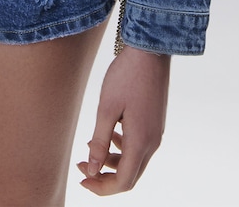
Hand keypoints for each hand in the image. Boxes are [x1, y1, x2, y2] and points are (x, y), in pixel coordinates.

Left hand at [76, 46, 169, 195]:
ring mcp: (156, 132)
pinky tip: (110, 133)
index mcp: (141, 142)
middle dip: (105, 176)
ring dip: (113, 161)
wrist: (150, 51)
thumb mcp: (107, 108)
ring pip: (135, 161)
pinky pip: (139, 146)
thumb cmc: (126, 76)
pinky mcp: (155, 122)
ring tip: (91, 146)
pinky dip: (122, 147)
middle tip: (83, 166)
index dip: (102, 187)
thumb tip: (92, 171)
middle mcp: (152, 142)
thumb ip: (100, 142)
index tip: (82, 179)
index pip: (124, 182)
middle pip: (130, 175)